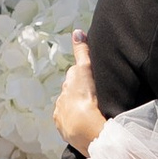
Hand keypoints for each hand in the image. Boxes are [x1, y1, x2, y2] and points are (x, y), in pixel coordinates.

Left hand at [54, 34, 106, 156]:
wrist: (85, 127)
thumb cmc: (88, 97)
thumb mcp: (86, 69)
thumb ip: (82, 51)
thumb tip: (77, 31)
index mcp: (69, 83)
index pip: (76, 76)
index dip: (86, 77)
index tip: (94, 82)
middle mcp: (61, 97)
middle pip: (72, 92)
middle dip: (81, 93)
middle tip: (96, 97)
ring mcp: (61, 113)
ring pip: (70, 108)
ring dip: (79, 108)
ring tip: (93, 112)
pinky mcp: (63, 127)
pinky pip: (68, 123)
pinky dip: (75, 122)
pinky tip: (86, 123)